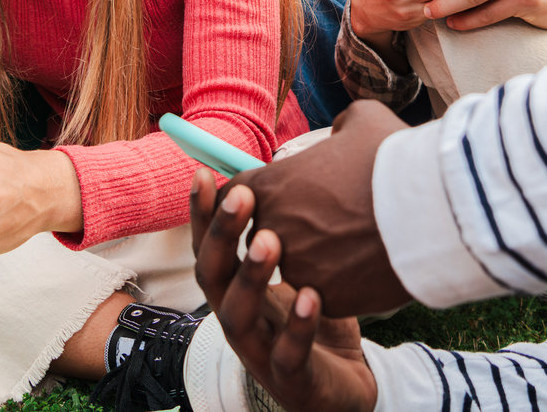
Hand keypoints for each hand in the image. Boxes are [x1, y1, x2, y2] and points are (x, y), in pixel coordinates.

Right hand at [192, 172, 376, 411]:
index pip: (209, 246)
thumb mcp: (301, 266)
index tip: (205, 173)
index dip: (202, 213)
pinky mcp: (292, 379)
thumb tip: (297, 158)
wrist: (343, 388)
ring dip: (251, 276)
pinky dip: (297, 325)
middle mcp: (238, 317)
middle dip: (221, 234)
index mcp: (235, 288)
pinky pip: (288, 353)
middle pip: (212, 275)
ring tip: (271, 240)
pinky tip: (311, 294)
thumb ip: (294, 224)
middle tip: (241, 194)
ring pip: (238, 315)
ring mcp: (261, 350)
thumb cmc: (316, 317)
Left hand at [220, 101, 409, 317]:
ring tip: (354, 238)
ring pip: (296, 264)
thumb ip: (340, 126)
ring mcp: (298, 269)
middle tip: (328, 215)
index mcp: (270, 185)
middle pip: (264, 231)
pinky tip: (368, 262)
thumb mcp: (362, 120)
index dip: (261, 191)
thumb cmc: (395, 157)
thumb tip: (340, 135)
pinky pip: (324, 292)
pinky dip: (341, 281)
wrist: (433, 209)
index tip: (286, 192)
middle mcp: (272, 230)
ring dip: (316, 255)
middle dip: (290, 224)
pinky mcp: (325, 300)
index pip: (238, 193)